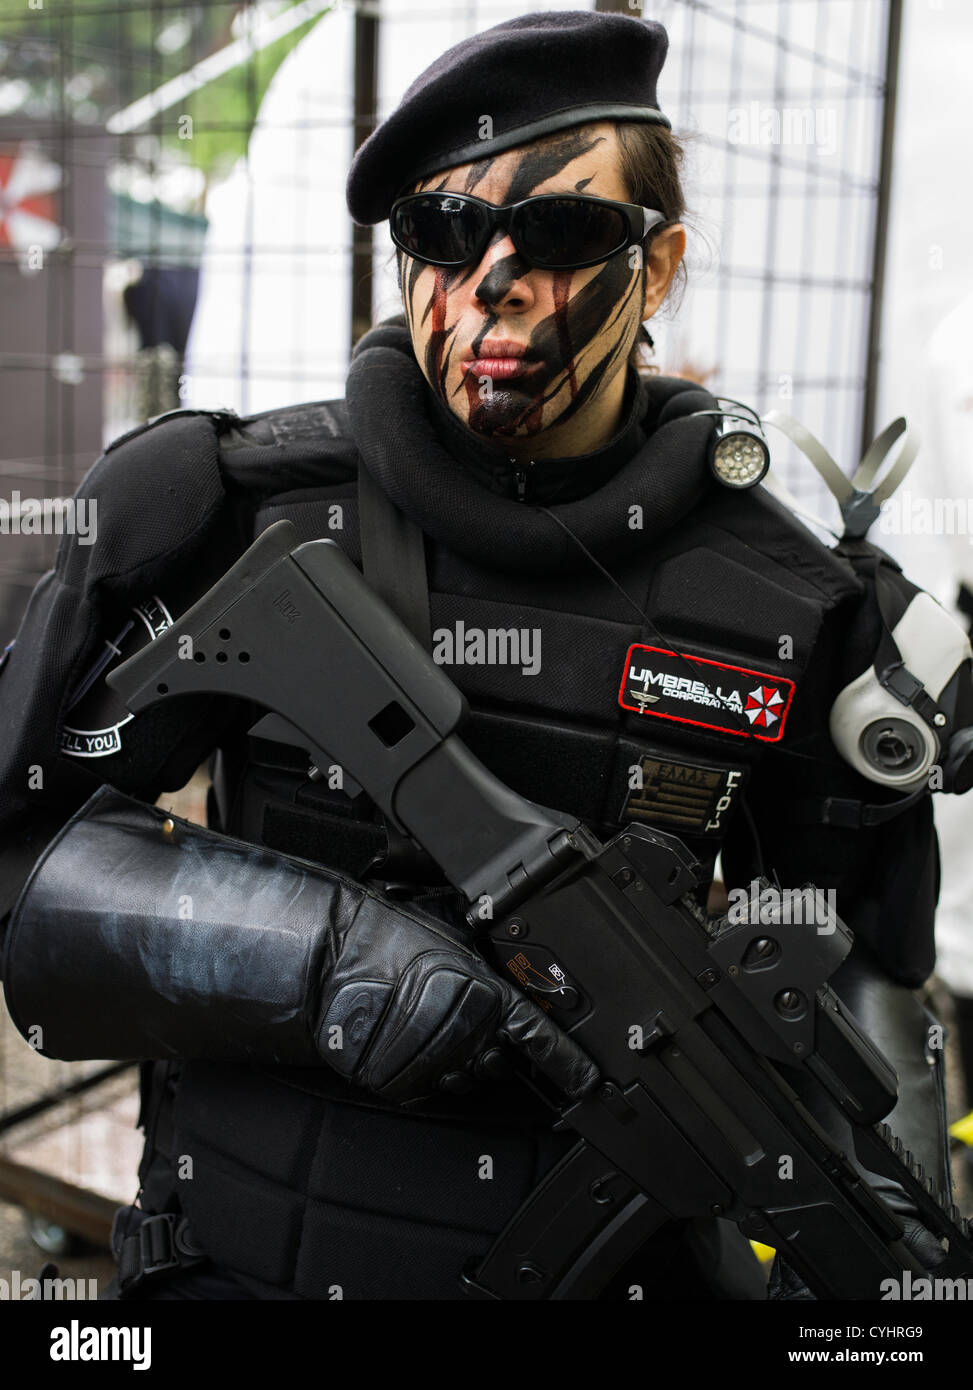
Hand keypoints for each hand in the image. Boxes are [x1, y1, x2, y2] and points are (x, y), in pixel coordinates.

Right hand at [313, 889, 599, 1103]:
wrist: (335, 962)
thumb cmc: (389, 938)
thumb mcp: (453, 928)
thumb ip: (484, 946)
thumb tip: (501, 934)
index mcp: (491, 1000)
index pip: (542, 1041)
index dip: (568, 1063)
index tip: (587, 1080)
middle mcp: (472, 1040)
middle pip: (500, 1063)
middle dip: (495, 1051)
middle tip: (471, 1024)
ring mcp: (438, 1067)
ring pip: (466, 1080)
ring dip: (459, 1062)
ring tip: (431, 1027)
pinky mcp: (405, 1086)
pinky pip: (429, 1089)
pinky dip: (425, 1072)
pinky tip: (409, 1042)